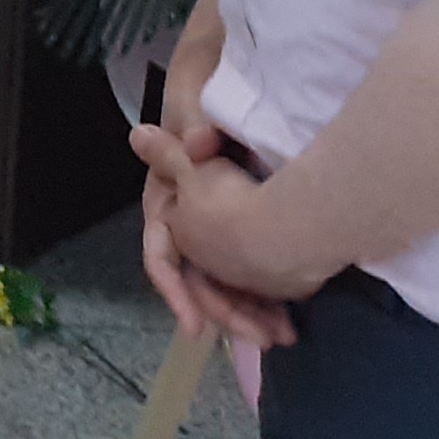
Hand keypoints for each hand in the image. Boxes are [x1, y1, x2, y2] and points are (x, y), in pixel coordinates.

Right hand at [131, 120, 297, 347]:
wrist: (254, 99)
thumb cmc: (214, 116)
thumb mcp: (194, 127)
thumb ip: (176, 146)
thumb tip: (150, 137)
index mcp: (168, 206)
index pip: (163, 256)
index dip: (175, 291)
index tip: (193, 324)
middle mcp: (190, 225)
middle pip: (200, 280)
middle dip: (227, 312)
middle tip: (259, 339)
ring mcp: (220, 232)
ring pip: (228, 284)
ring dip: (251, 313)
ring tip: (282, 337)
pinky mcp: (249, 235)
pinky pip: (253, 276)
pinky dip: (268, 299)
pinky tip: (289, 319)